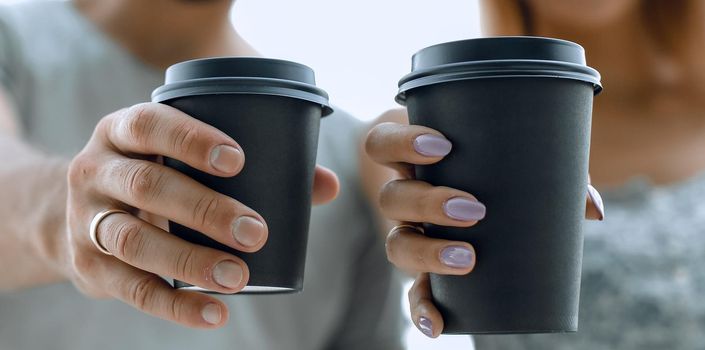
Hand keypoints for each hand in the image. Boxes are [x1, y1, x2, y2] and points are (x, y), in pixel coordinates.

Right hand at [63, 103, 338, 328]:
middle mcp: (95, 170)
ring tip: (239, 278)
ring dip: (190, 261)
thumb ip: (256, 166)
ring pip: (133, 240)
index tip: (239, 161)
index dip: (190, 140)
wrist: (72, 214)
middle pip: (146, 187)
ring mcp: (85, 220)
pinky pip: (131, 289)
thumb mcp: (181, 159)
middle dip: (205, 210)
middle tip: (255, 231)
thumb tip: (327, 185)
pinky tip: (215, 314)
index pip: (147, 125)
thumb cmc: (155, 175)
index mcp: (121, 132)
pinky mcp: (88, 267)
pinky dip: (175, 306)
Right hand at [365, 109, 603, 337]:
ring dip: (427, 253)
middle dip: (427, 202)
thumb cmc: (492, 166)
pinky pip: (412, 289)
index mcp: (414, 159)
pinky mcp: (422, 269)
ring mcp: (409, 233)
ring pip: (396, 243)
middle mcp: (404, 195)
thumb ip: (552, 173)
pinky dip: (421, 308)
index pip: (382, 144)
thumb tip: (591, 208)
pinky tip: (436, 325)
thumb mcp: (513, 160)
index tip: (443, 146)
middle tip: (473, 208)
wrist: (477, 192)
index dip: (401, 144)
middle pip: (390, 197)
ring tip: (468, 258)